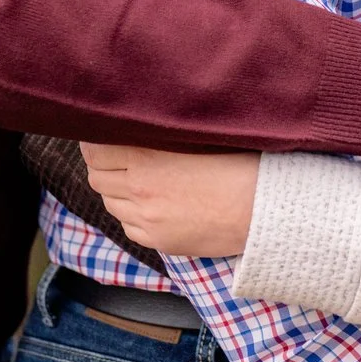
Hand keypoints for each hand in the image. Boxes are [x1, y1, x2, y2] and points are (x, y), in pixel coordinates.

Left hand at [81, 144, 258, 255]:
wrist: (265, 208)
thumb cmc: (241, 163)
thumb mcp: (198, 136)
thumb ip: (162, 130)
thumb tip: (137, 120)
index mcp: (147, 157)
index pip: (96, 150)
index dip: (95, 141)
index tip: (101, 134)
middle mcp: (140, 190)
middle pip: (97, 177)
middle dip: (102, 165)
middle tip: (116, 155)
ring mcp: (148, 219)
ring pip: (110, 202)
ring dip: (116, 189)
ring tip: (136, 179)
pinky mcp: (160, 241)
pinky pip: (129, 226)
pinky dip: (132, 213)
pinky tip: (151, 203)